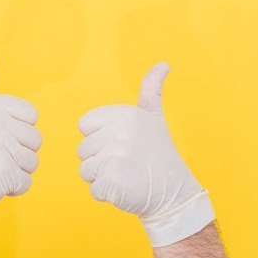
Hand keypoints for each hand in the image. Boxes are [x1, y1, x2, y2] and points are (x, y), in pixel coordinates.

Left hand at [77, 63, 213, 246]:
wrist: (174, 191)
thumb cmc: (159, 153)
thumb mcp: (154, 117)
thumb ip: (151, 90)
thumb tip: (163, 64)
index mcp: (123, 115)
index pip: (85, 126)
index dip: (99, 138)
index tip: (122, 143)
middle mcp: (118, 133)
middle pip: (83, 150)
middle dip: (101, 160)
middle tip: (127, 162)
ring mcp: (115, 159)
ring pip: (85, 170)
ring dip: (102, 177)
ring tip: (126, 175)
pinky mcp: (112, 183)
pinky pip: (93, 189)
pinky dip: (107, 193)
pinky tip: (126, 188)